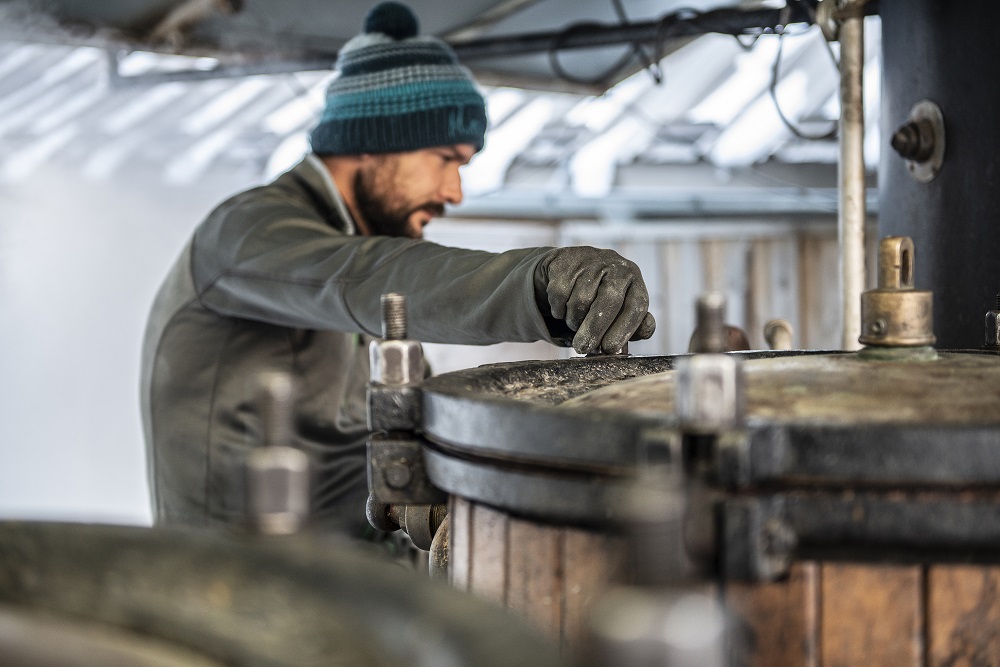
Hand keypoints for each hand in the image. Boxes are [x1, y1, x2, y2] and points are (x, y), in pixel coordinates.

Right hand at [534, 246, 655, 353]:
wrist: (567, 269)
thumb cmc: (598, 297)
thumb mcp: (618, 310)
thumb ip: (631, 328)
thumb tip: (629, 342)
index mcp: (633, 279)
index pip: (636, 305)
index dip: (625, 329)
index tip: (610, 348)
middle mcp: (615, 265)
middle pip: (609, 300)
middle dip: (595, 329)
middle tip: (583, 348)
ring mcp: (590, 260)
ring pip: (581, 300)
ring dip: (574, 320)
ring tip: (574, 321)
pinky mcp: (565, 261)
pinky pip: (560, 294)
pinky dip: (558, 309)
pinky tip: (562, 308)